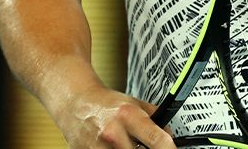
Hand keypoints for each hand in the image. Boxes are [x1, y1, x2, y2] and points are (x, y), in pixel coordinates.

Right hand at [55, 85, 173, 148]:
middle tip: (140, 143)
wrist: (76, 102)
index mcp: (128, 116)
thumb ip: (156, 118)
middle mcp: (113, 133)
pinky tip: (111, 146)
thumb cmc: (106, 103)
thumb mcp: (135, 103)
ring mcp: (98, 148)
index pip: (157, 140)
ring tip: (125, 143)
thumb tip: (171, 136)